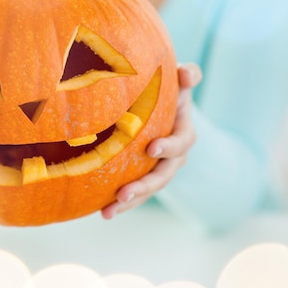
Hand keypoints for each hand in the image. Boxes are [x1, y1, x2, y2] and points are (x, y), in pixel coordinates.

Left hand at [101, 63, 201, 218]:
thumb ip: (186, 75)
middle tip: (122, 194)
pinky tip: (101, 212)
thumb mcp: (178, 79)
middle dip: (144, 186)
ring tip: (108, 212)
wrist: (157, 103)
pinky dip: (120, 203)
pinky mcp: (142, 176)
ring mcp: (158, 169)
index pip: (181, 142)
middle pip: (163, 176)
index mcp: (183, 133)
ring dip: (130, 202)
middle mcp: (174, 157)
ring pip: (147, 190)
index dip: (169, 147)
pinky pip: (134, 192)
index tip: (151, 149)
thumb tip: (186, 74)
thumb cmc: (166, 88)